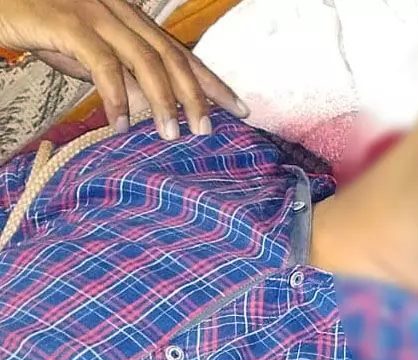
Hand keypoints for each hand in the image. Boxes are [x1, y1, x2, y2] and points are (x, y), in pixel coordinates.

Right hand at [0, 0, 249, 138]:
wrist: (0, 1)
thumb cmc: (42, 27)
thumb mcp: (90, 55)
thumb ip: (123, 76)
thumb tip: (151, 107)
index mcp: (132, 20)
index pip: (182, 54)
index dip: (213, 82)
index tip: (240, 109)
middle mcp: (121, 12)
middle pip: (172, 57)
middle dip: (195, 96)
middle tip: (208, 131)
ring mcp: (96, 13)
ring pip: (145, 59)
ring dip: (162, 100)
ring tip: (171, 135)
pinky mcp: (67, 23)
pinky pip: (102, 63)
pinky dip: (115, 96)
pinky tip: (119, 124)